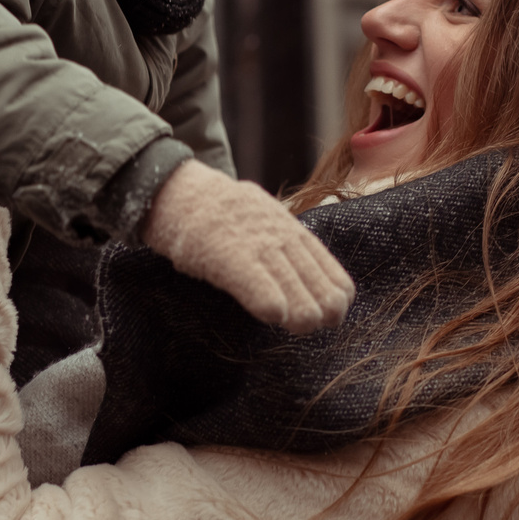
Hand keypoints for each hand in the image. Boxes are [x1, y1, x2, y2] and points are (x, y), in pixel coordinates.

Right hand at [140, 160, 353, 332]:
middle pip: (318, 283)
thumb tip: (309, 279)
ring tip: (303, 327)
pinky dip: (270, 303)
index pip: (329, 268)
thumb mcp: (264, 220)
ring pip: (295, 288)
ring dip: (303, 314)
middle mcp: (280, 237)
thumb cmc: (220, 216)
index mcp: (291, 231)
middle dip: (324, 309)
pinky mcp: (229, 256)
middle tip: (318, 325)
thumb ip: (286, 244)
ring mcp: (257, 246)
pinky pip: (258, 284)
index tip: (336, 313)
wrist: (181, 192)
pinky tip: (274, 316)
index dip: (337, 294)